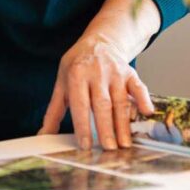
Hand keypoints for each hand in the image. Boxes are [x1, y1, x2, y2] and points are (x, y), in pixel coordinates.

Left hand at [39, 32, 153, 149]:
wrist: (99, 41)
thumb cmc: (77, 66)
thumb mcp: (61, 83)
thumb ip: (54, 111)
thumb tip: (43, 135)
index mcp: (76, 75)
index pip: (79, 104)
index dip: (82, 125)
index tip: (85, 145)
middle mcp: (97, 73)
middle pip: (102, 104)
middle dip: (105, 127)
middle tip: (108, 148)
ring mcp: (115, 73)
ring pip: (120, 100)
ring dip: (123, 123)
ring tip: (124, 144)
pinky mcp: (130, 73)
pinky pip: (138, 87)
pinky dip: (144, 99)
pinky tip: (147, 112)